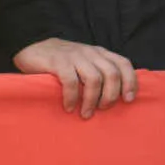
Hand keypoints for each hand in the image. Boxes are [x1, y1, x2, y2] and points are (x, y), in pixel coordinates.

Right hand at [14, 39, 138, 118]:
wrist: (34, 51)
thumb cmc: (64, 63)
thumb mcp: (86, 64)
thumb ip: (100, 73)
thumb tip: (118, 97)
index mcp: (100, 53)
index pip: (124, 63)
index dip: (130, 82)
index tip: (128, 100)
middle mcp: (90, 53)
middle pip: (112, 74)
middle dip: (111, 96)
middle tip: (102, 109)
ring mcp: (74, 56)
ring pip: (94, 79)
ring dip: (92, 100)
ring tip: (86, 114)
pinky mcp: (58, 61)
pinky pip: (71, 81)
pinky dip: (72, 97)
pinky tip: (69, 107)